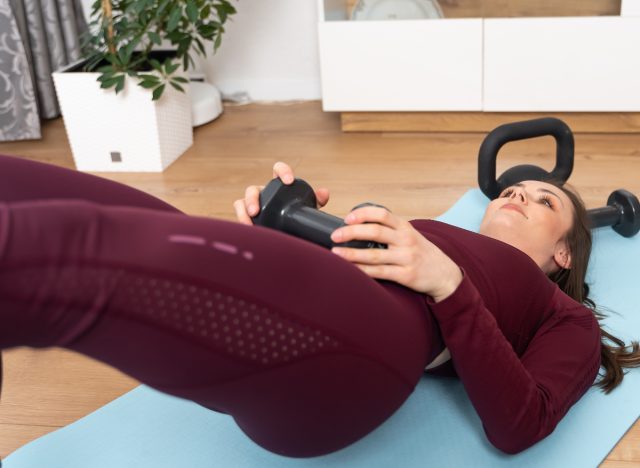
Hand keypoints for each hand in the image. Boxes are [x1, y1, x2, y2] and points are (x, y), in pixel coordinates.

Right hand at [233, 161, 329, 225]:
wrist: (291, 234)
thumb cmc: (298, 217)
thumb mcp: (308, 209)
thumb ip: (316, 200)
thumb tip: (323, 193)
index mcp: (279, 186)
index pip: (278, 169)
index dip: (283, 171)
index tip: (289, 181)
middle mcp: (264, 192)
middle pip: (253, 189)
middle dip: (253, 199)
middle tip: (256, 212)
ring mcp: (253, 205)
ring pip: (241, 201)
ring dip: (243, 211)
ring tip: (249, 223)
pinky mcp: (247, 216)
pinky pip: (240, 214)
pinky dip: (241, 220)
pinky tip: (248, 229)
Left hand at [330, 206, 462, 300]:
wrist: (445, 275)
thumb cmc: (421, 253)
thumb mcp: (409, 235)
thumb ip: (389, 231)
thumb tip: (357, 227)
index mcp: (405, 227)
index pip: (382, 214)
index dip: (363, 213)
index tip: (346, 217)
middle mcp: (406, 240)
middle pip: (376, 231)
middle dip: (351, 232)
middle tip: (334, 235)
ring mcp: (407, 258)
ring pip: (375, 254)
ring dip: (352, 253)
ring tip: (336, 253)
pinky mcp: (406, 275)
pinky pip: (381, 272)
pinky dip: (363, 271)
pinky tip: (351, 270)